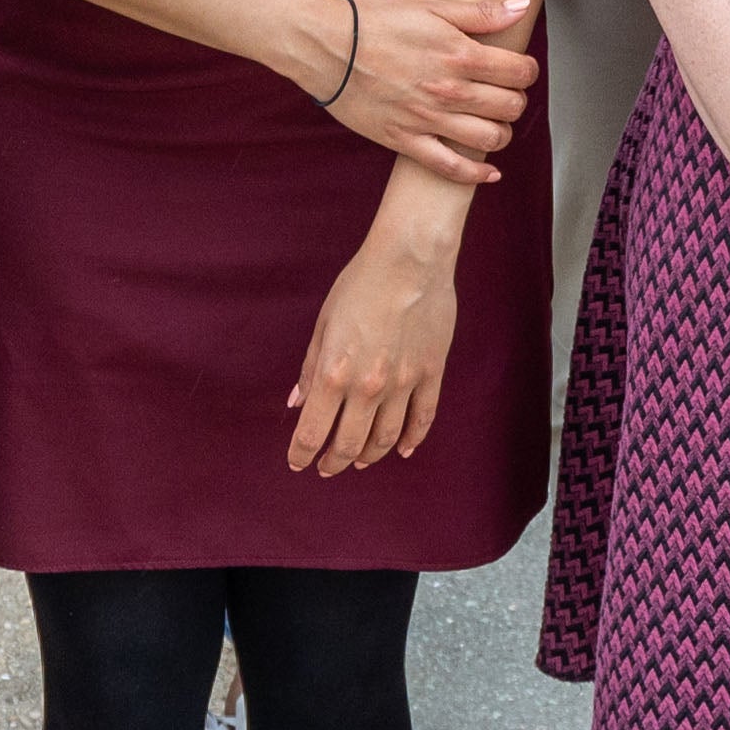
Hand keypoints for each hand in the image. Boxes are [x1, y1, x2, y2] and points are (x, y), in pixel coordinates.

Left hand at [287, 232, 459, 474]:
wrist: (410, 260)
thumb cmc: (361, 284)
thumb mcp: (324, 323)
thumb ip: (311, 368)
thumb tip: (298, 402)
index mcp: (335, 374)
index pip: (312, 431)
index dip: (301, 453)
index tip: (297, 463)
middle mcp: (368, 387)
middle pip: (349, 444)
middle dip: (333, 462)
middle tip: (326, 468)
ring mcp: (403, 384)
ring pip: (386, 438)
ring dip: (370, 456)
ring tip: (359, 462)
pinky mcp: (431, 374)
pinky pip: (423, 418)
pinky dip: (412, 439)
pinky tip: (404, 449)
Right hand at [313, 0, 543, 188]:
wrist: (324, 46)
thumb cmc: (371, 21)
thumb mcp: (428, 7)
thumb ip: (479, 12)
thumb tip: (521, 6)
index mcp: (459, 54)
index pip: (518, 71)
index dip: (526, 70)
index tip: (519, 69)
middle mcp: (449, 91)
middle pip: (509, 106)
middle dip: (515, 100)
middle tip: (505, 93)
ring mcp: (428, 119)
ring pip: (489, 139)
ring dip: (501, 133)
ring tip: (494, 123)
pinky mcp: (405, 141)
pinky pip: (450, 168)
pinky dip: (476, 174)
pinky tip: (488, 171)